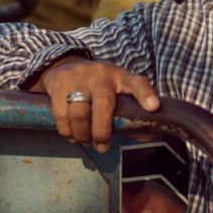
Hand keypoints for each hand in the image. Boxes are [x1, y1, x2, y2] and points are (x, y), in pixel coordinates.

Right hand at [32, 55, 159, 152]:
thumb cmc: (97, 86)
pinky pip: (61, 114)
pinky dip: (66, 130)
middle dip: (102, 130)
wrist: (64, 66)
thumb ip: (130, 114)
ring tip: (85, 140)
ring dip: (82, 134)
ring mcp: (78, 78)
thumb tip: (147, 136)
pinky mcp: (59, 83)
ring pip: (80, 112)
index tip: (153, 107)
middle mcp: (101, 75)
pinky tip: (72, 135)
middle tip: (102, 147)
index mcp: (120, 78)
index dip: (145, 95)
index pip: (137, 83)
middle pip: (103, 103)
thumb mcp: (116, 92)